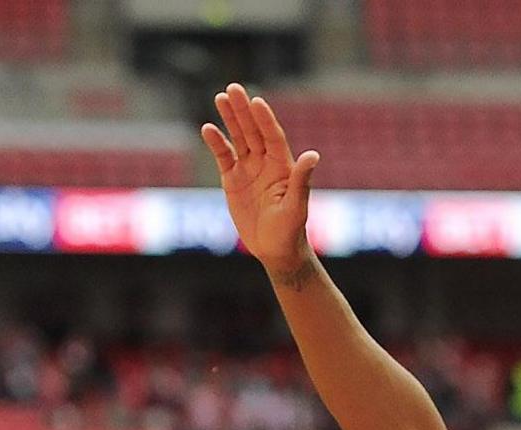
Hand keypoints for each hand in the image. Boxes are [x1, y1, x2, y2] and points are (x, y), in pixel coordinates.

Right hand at [203, 83, 320, 274]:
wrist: (275, 250)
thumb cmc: (291, 230)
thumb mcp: (296, 206)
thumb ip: (301, 180)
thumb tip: (313, 155)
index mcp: (282, 166)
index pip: (272, 136)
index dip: (264, 119)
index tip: (256, 101)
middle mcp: (265, 163)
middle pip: (252, 131)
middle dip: (242, 110)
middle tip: (232, 88)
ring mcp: (248, 170)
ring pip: (238, 138)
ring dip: (229, 119)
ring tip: (220, 97)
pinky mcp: (232, 180)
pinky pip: (223, 157)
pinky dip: (216, 143)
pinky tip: (208, 129)